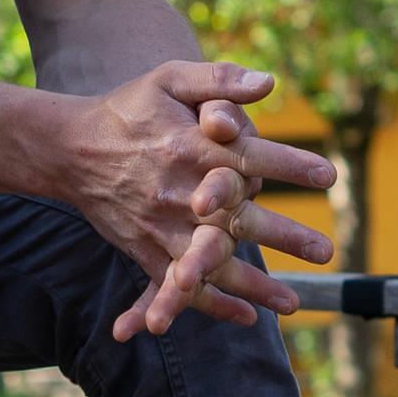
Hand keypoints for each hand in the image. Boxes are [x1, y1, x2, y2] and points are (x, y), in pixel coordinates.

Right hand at [59, 61, 338, 336]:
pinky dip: (210, 304)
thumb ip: (219, 79)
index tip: (328, 175)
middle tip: (325, 250)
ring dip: (253, 285)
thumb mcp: (170, 79)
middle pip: (236, 217)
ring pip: (212, 261)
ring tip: (292, 303)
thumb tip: (269, 83)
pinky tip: (245, 318)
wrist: (69, 147)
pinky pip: (179, 283)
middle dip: (282, 234)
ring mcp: (159, 225)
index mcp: (188, 146)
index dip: (288, 165)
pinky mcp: (144, 249)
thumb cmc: (129, 109)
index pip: (247, 156)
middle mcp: (177, 191)